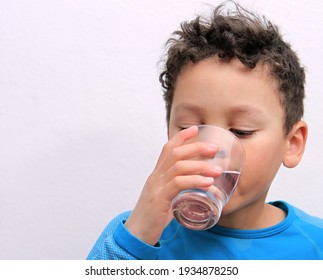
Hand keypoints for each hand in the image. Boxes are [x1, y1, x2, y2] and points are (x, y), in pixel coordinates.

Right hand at [124, 126, 221, 244]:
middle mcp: (155, 177)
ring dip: (200, 166)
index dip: (181, 137)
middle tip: (214, 148)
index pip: (167, 149)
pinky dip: (195, 181)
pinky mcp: (159, 199)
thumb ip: (177, 192)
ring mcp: (156, 187)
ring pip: (178, 167)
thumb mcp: (165, 199)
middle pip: (175, 153)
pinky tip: (208, 183)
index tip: (195, 129)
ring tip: (217, 170)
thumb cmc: (152, 217)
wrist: (136, 233)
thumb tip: (195, 190)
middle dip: (196, 147)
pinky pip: (178, 184)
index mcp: (157, 175)